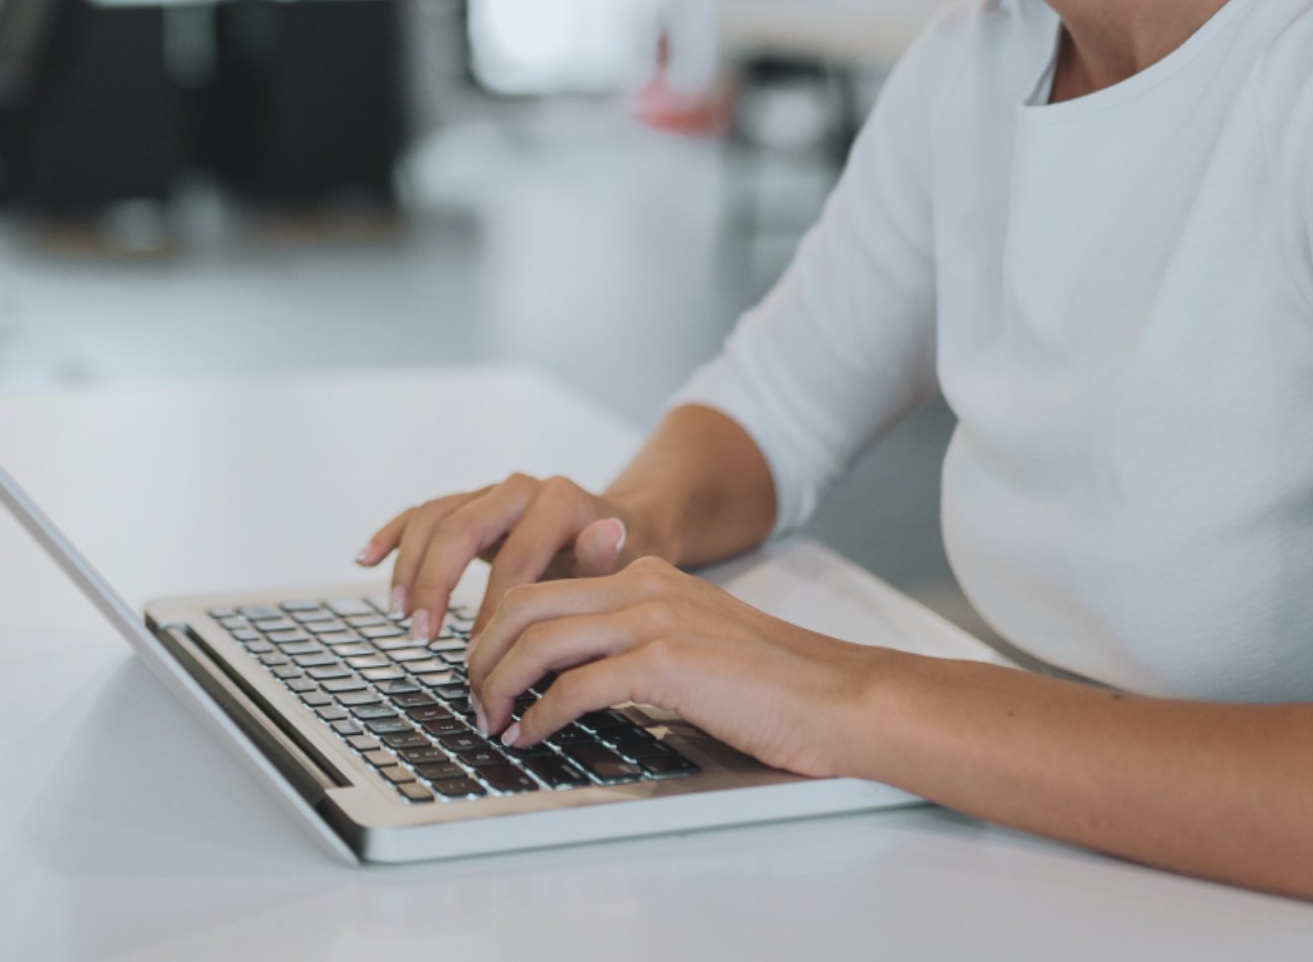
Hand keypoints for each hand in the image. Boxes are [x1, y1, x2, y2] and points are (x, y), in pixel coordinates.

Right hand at [354, 473, 647, 642]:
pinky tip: (366, 558)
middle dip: (435, 585)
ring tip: (400, 613)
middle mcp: (520, 488)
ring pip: (434, 518)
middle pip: (459, 529)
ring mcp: (491, 492)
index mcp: (559, 502)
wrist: (624, 524)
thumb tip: (607, 534)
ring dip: (410, 567)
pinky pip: (423, 512)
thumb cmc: (625, 558)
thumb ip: (608, 559)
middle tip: (422, 633)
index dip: (491, 613)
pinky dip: (393, 534)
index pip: (512, 561)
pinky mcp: (471, 501)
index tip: (479, 657)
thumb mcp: (628, 566)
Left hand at [464, 557, 889, 780]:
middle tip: (473, 699)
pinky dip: (540, 714)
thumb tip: (575, 676)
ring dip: (500, 685)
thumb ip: (638, 641)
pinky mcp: (668, 663)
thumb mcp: (694, 640)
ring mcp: (656, 620)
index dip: (496, 630)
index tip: (484, 670)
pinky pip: (576, 685)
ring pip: (539, 640)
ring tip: (491, 721)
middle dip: (482, 654)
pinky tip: (531, 736)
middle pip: (524, 605)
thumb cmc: (773, 685)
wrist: (839, 697)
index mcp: (647, 576)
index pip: (542, 587)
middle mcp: (644, 586)